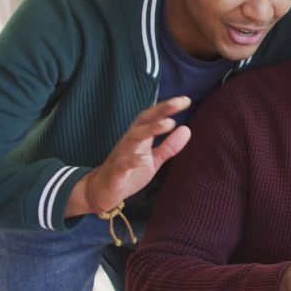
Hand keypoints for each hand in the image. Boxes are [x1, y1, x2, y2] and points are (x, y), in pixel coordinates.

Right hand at [66, 96, 191, 216]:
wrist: (103, 191)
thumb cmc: (130, 172)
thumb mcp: (154, 159)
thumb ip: (169, 146)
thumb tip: (187, 129)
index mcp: (139, 137)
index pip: (153, 117)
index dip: (167, 107)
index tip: (185, 100)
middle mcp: (130, 142)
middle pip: (143, 121)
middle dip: (160, 110)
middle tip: (178, 103)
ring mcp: (121, 155)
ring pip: (133, 138)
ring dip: (151, 129)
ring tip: (169, 123)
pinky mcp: (116, 172)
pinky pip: (123, 164)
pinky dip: (133, 160)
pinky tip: (144, 159)